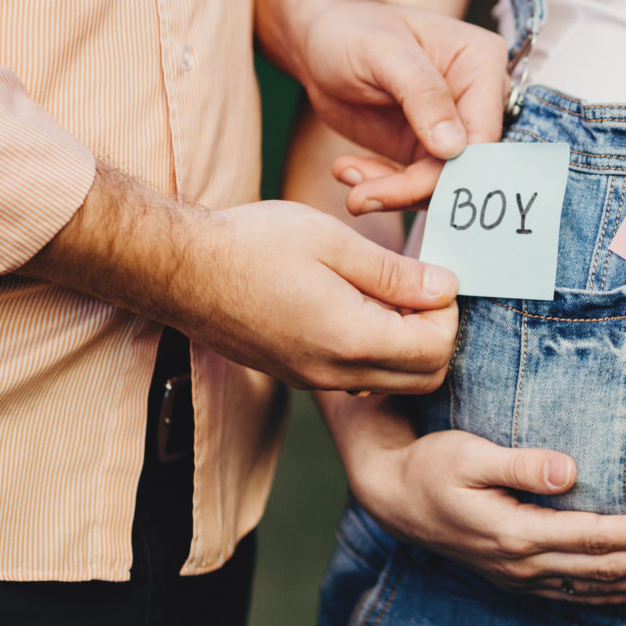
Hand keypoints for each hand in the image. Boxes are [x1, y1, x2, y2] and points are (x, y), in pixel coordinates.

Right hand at [27, 166, 459, 392]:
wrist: (179, 269)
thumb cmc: (252, 244)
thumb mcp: (332, 242)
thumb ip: (394, 272)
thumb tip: (445, 288)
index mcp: (350, 337)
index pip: (437, 348)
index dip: (447, 311)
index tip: (431, 274)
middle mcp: (335, 372)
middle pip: (424, 377)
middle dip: (437, 335)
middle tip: (417, 287)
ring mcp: (313, 379)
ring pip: (393, 383)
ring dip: (407, 346)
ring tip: (387, 293)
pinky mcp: (296, 375)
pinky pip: (358, 379)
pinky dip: (376, 352)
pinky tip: (356, 306)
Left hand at [245, 0, 506, 213]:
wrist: (319, 41)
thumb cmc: (352, 30)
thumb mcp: (383, 51)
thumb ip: (422, 93)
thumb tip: (454, 148)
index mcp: (482, 63)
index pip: (484, 132)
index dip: (455, 168)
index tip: (409, 186)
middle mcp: (477, 99)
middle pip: (467, 165)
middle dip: (418, 189)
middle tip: (364, 197)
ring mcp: (454, 129)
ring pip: (442, 183)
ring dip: (395, 194)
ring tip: (353, 189)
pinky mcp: (427, 151)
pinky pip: (416, 185)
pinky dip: (383, 188)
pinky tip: (349, 171)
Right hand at [335, 405, 625, 603]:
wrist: (394, 496)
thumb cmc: (432, 466)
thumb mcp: (469, 454)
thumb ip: (520, 465)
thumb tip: (570, 472)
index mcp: (515, 533)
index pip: (592, 538)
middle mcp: (522, 563)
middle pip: (603, 569)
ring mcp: (520, 576)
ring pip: (594, 587)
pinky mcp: (517, 576)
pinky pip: (575, 593)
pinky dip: (613, 594)